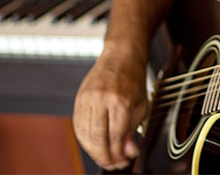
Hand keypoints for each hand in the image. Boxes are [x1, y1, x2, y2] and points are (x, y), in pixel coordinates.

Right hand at [73, 45, 147, 169]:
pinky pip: (78, 126)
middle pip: (97, 139)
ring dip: (93, 151)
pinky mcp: (79, 99)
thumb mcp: (141, 105)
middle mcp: (100, 99)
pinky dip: (85, 139)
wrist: (120, 56)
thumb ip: (132, 130)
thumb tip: (127, 152)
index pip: (114, 137)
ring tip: (104, 157)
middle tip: (113, 163)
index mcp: (119, 100)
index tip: (123, 161)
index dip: (118, 155)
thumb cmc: (133, 78)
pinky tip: (94, 145)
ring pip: (84, 135)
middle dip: (105, 157)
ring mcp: (87, 99)